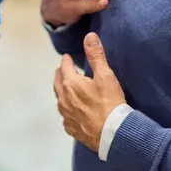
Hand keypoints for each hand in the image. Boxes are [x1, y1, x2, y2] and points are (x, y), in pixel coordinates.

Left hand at [53, 33, 125, 151]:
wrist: (113, 134)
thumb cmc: (110, 102)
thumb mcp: (105, 76)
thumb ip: (96, 55)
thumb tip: (89, 36)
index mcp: (70, 83)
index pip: (64, 66)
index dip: (67, 60)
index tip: (69, 57)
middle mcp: (63, 99)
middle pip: (57, 82)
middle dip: (61, 74)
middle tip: (66, 69)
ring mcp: (66, 115)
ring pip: (60, 99)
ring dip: (63, 91)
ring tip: (69, 89)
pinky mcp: (71, 129)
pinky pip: (66, 116)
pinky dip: (68, 110)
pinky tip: (74, 111)